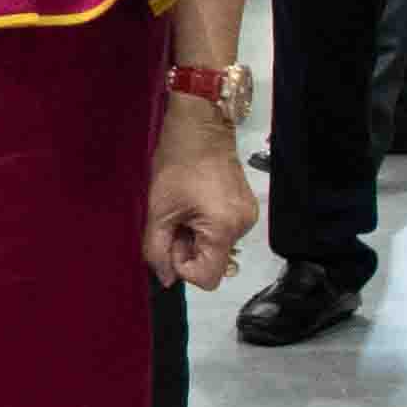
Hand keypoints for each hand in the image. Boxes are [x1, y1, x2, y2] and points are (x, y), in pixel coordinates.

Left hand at [147, 101, 257, 287]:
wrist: (200, 126)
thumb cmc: (177, 163)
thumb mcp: (159, 210)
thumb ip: (158, 249)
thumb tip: (166, 280)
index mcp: (224, 229)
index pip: (208, 278)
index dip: (183, 268)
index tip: (171, 241)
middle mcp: (243, 227)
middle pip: (214, 262)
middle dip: (188, 249)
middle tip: (173, 220)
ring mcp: (248, 216)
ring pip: (218, 247)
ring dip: (196, 237)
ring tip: (184, 208)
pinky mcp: (246, 207)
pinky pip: (224, 231)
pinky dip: (206, 226)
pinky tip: (195, 204)